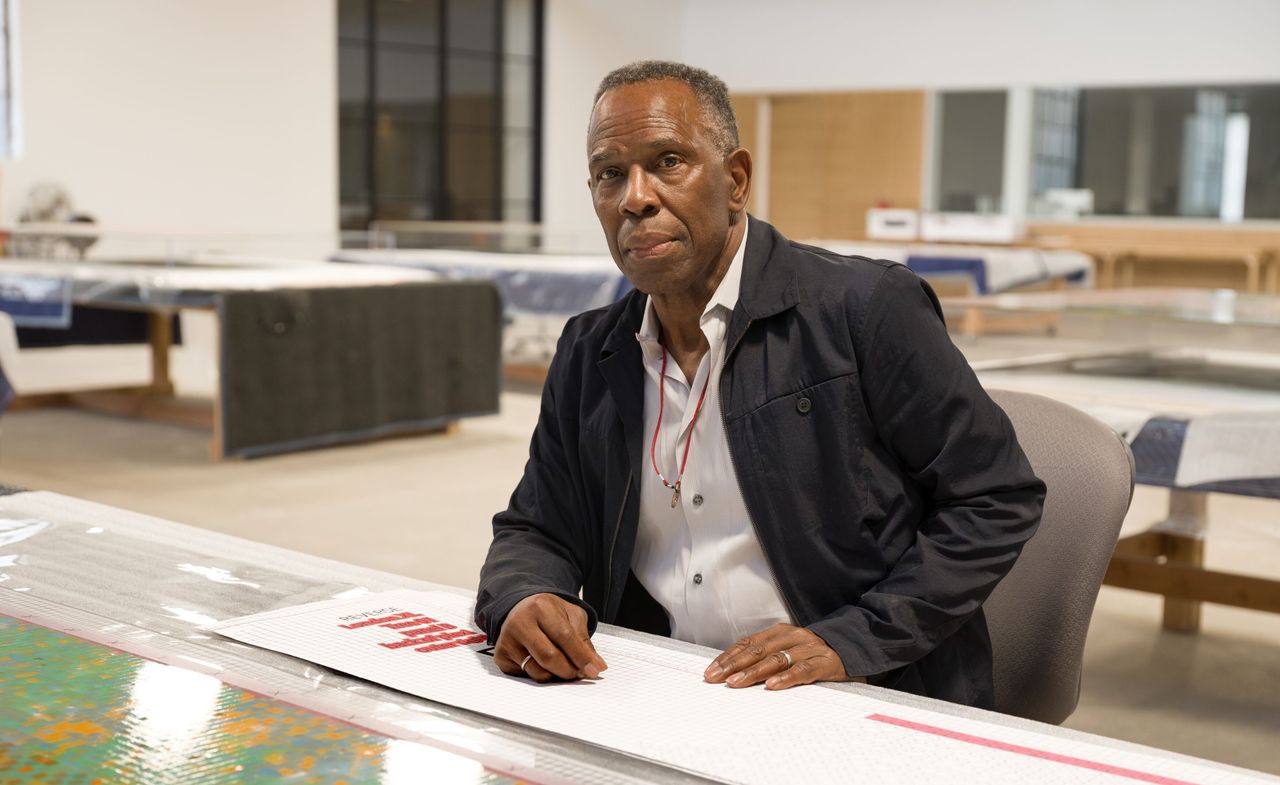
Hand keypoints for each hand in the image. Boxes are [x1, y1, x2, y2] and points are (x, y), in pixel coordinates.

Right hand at [494, 593, 607, 682]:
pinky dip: (541, 675)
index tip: (595, 670)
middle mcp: (520, 623)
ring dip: (556, 676)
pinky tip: (544, 664)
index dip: (581, 656)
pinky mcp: (501, 657)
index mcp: (540, 607)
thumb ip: (583, 639)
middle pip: (549, 657)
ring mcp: (507, 641)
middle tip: (581, 673)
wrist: (519, 608)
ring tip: (564, 667)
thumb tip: (595, 666)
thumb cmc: (548, 613)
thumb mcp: (570, 615)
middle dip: (569, 670)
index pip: (564, 637)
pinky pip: (526, 676)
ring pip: (537, 671)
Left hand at [702, 624, 867, 690]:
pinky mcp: (825, 662)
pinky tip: (772, 686)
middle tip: (715, 679)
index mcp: (780, 632)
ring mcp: (809, 648)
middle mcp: (792, 636)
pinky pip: (802, 670)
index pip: (748, 643)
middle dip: (733, 665)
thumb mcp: (789, 650)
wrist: (855, 648)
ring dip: (753, 672)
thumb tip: (733, 672)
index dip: (728, 657)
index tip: (711, 671)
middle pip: (757, 650)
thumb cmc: (815, 654)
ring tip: (736, 683)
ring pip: (776, 659)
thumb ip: (767, 657)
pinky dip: (786, 678)